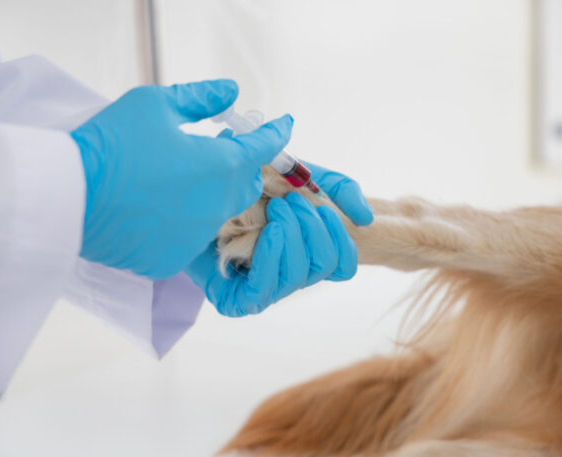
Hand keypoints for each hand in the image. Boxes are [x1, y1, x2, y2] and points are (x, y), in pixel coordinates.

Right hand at [71, 79, 292, 278]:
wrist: (69, 197)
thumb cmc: (114, 143)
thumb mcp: (155, 105)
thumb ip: (200, 97)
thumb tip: (231, 91)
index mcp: (222, 166)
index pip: (264, 146)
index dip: (276, 132)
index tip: (284, 124)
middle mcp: (219, 206)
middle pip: (247, 185)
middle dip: (241, 166)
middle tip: (220, 149)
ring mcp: (198, 237)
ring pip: (217, 212)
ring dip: (209, 195)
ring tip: (179, 179)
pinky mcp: (174, 260)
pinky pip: (189, 237)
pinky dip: (182, 221)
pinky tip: (156, 208)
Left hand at [186, 164, 372, 316]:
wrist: (197, 186)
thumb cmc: (246, 183)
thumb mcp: (298, 174)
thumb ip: (337, 188)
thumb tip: (364, 219)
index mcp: (305, 249)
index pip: (342, 265)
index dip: (343, 241)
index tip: (324, 208)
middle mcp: (288, 272)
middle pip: (324, 267)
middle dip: (313, 230)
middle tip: (290, 203)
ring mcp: (263, 288)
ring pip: (300, 277)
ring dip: (293, 238)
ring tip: (275, 211)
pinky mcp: (235, 300)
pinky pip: (265, 292)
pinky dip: (272, 259)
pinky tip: (269, 234)